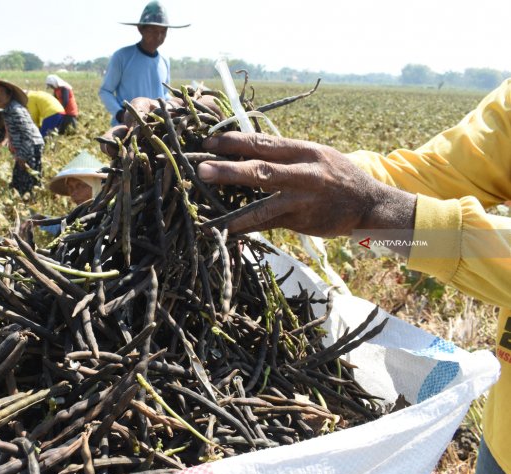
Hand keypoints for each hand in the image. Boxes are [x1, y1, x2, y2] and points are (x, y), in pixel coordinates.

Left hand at [197, 132, 416, 237]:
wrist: (370, 203)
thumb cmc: (336, 174)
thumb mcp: (315, 154)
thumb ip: (284, 154)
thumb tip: (246, 149)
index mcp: (304, 151)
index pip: (264, 143)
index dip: (235, 142)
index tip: (209, 142)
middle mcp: (304, 174)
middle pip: (262, 170)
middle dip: (230, 170)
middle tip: (202, 169)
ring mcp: (303, 201)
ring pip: (265, 206)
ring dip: (238, 212)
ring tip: (214, 217)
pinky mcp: (302, 222)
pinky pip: (271, 225)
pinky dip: (250, 229)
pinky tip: (230, 232)